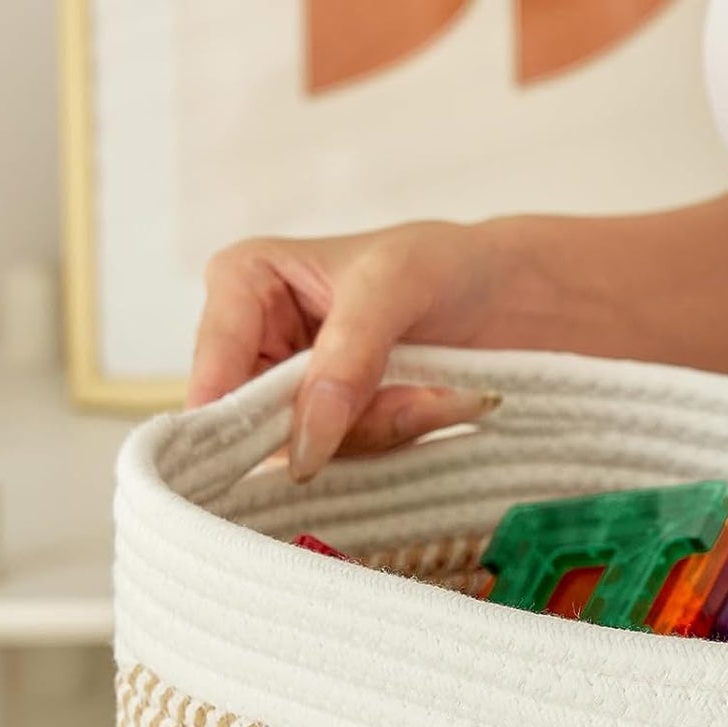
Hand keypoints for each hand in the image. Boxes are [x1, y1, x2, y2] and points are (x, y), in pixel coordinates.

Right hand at [189, 221, 515, 479]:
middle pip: (260, 424)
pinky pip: (354, 459)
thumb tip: (302, 445)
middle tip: (411, 401)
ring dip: (382, 429)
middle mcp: (260, 344)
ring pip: (311, 450)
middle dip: (339, 425)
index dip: (236, 420)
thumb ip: (345, 361)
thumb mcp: (392, 289)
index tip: (291, 455)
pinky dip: (400, 438)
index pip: (214, 367)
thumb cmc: (445, 265)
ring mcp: (300, 392)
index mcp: (244, 284)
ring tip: (431, 390)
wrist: (513, 295)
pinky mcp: (342, 426)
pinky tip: (434, 403)